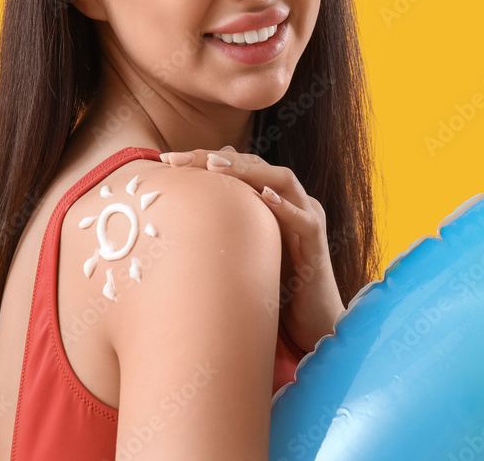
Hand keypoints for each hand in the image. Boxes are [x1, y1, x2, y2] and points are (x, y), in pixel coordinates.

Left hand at [159, 146, 344, 353]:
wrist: (311, 325)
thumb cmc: (275, 289)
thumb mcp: (243, 251)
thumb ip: (226, 227)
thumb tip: (192, 209)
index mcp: (275, 201)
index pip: (241, 167)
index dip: (205, 158)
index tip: (167, 160)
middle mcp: (294, 203)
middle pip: (258, 166)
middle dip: (217, 158)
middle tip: (177, 158)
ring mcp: (309, 220)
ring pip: (283, 181)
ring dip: (250, 171)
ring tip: (215, 165)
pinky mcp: (317, 245)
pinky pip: (304, 221)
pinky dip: (285, 208)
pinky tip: (264, 197)